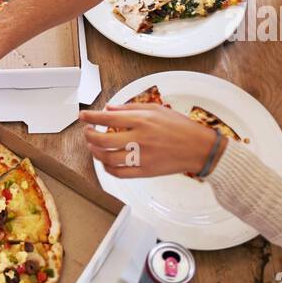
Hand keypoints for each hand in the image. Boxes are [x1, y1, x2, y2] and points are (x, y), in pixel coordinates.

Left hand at [82, 104, 222, 178]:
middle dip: (89, 136)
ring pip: (108, 158)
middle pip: (102, 140)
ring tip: (93, 147)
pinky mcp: (145, 171)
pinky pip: (120, 173)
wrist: (199, 148)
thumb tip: (109, 109)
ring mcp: (141, 157)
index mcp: (142, 120)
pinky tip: (105, 163)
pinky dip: (108, 169)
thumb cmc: (180, 126)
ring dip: (95, 153)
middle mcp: (139, 139)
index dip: (91, 117)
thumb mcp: (156, 109)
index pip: (107, 118)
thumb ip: (130, 109)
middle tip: (87, 133)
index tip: (82, 116)